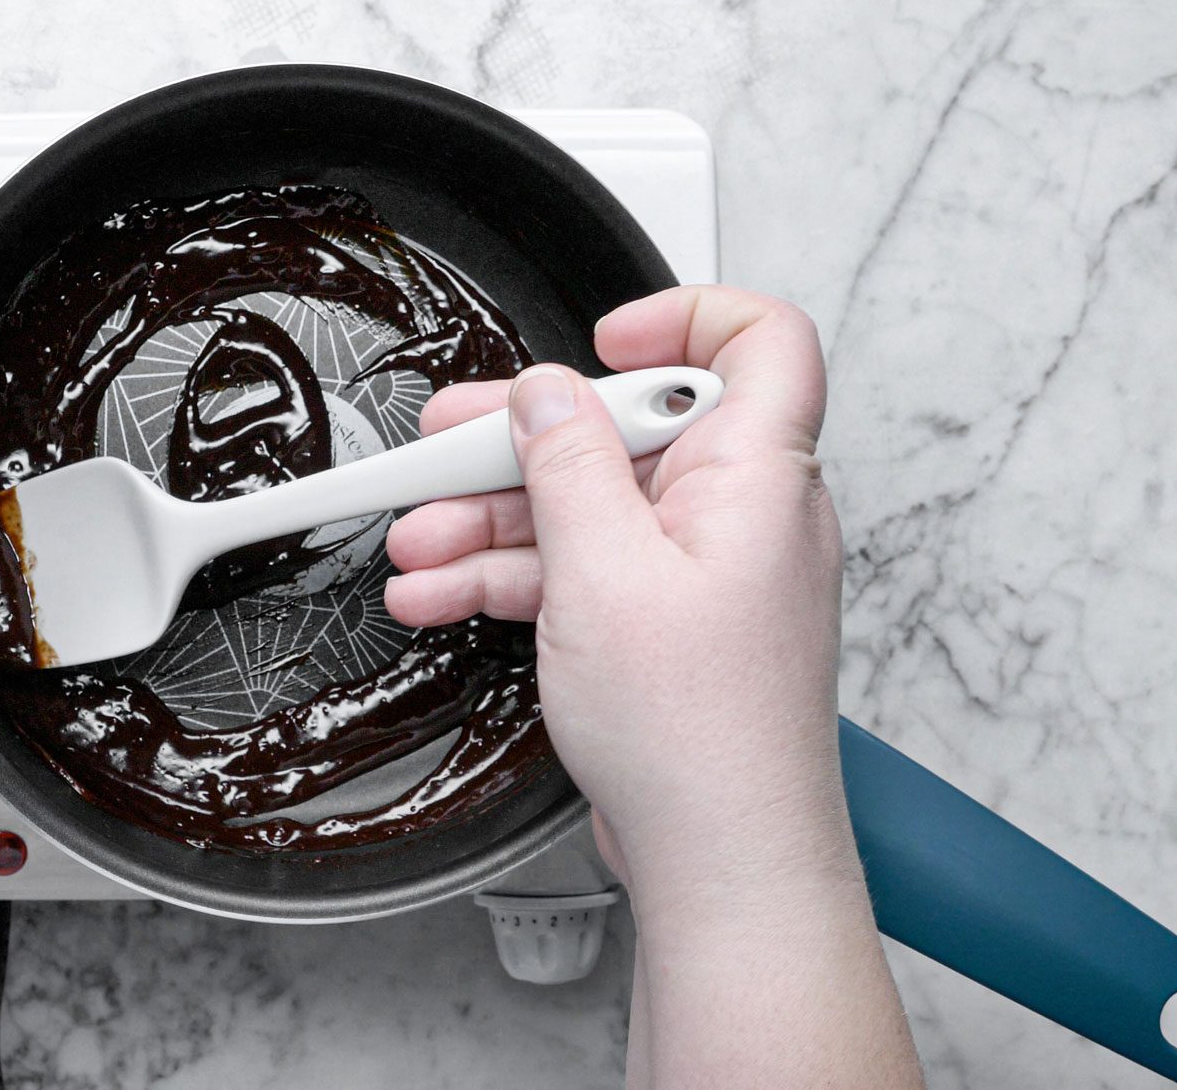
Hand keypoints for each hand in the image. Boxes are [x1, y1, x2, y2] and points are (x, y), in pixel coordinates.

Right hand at [385, 285, 920, 1087]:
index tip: (599, 341)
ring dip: (495, 519)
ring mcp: (701, 573)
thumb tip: (547, 392)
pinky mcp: (666, 625)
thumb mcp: (603, 571)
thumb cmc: (700, 734)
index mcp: (757, 476)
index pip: (760, 342)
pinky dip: (514, 576)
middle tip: (444, 445)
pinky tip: (445, 594)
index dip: (684, 317)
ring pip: (590, 507)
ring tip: (416, 543)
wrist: (720, 859)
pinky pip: (586, 570)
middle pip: (629, 432)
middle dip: (525, 439)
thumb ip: (567, 462)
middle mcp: (740, 514)